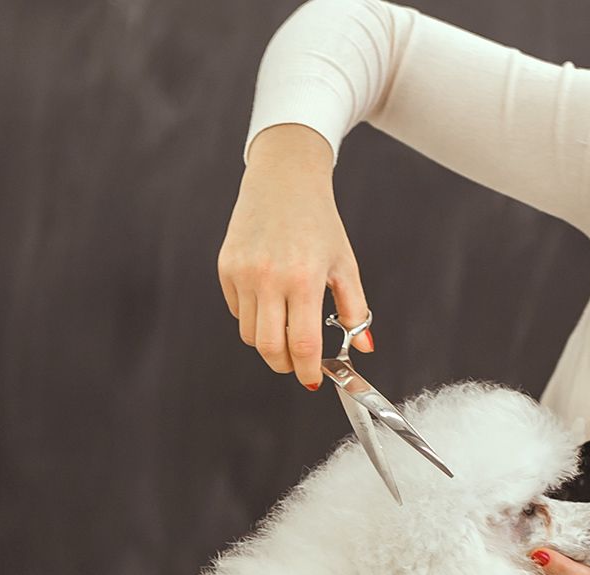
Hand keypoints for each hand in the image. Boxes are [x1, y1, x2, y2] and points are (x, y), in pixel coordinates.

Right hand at [217, 125, 374, 391]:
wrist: (283, 180)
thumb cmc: (318, 221)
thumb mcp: (344, 264)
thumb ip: (355, 310)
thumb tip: (364, 347)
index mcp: (304, 279)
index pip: (303, 345)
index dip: (307, 371)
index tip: (313, 380)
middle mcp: (269, 277)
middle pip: (270, 348)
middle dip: (285, 364)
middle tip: (297, 363)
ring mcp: (243, 273)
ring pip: (250, 334)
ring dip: (269, 342)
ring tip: (286, 326)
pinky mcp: (226, 267)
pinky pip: (238, 311)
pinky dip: (253, 317)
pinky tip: (270, 298)